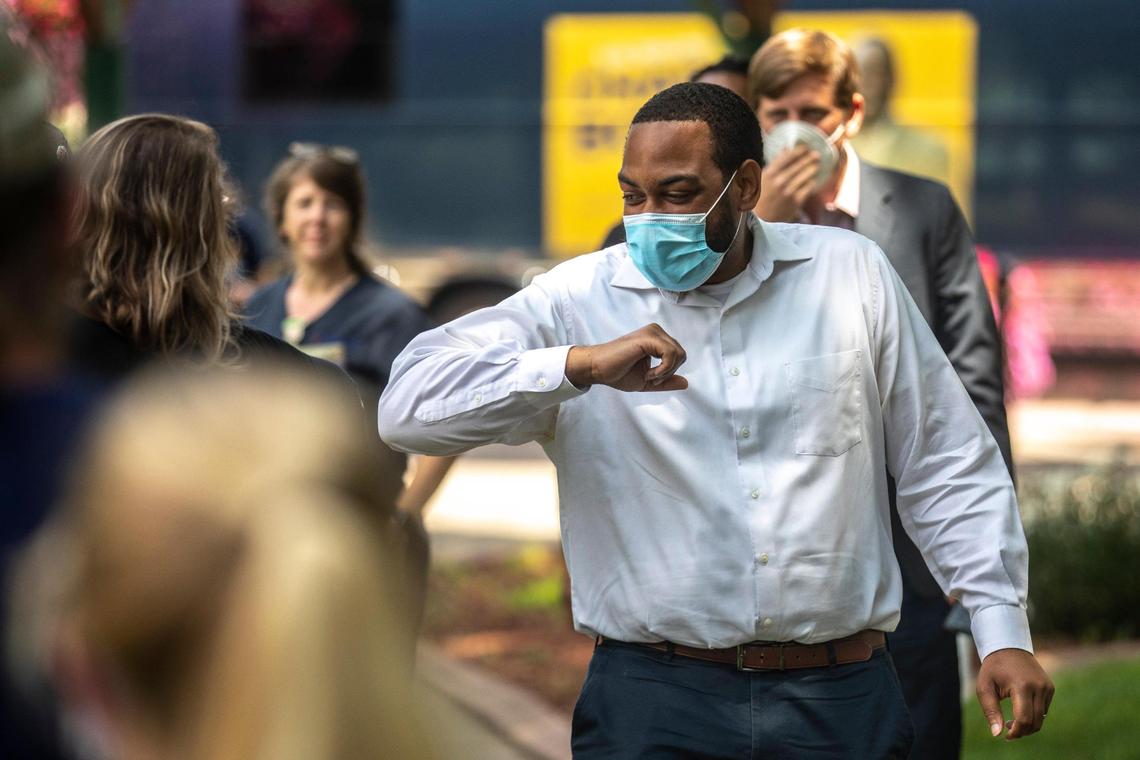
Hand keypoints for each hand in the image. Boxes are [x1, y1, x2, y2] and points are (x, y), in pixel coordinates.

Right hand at [565, 324, 687, 392]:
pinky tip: (647, 373)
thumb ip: (666, 381)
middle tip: (648, 377)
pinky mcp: (648, 337)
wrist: (597, 369)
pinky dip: (663, 369)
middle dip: (668, 372)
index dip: (669, 372)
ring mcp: (652, 332)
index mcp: (657, 339)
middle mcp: (656, 331)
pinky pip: (670, 354)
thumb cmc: (617, 373)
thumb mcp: (648, 381)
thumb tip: (686, 383)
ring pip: (678, 354)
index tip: (650, 378)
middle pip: (682, 355)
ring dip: (665, 371)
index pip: (679, 355)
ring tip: (647, 375)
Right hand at [754, 145, 819, 221]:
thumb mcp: (762, 178)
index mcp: (769, 173)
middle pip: (800, 164)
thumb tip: (786, 148)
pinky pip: (809, 187)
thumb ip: (774, 163)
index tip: (805, 147)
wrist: (760, 220)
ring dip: (813, 168)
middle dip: (810, 158)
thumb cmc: (759, 196)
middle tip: (816, 154)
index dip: (799, 150)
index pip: (788, 156)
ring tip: (816, 166)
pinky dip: (811, 182)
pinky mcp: (796, 201)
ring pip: (807, 174)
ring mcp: (789, 191)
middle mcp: (779, 181)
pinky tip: (811, 180)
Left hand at [976, 648, 1054, 739]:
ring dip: (1028, 725)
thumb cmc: (993, 669)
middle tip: (1007, 730)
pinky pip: (1044, 710)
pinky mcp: (1050, 688)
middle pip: (1035, 721)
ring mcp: (1047, 687)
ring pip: (1042, 718)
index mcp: (1021, 686)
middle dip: (1022, 731)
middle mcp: (1038, 687)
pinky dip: (1034, 716)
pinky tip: (1020, 711)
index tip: (1006, 736)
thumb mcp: (984, 687)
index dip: (1016, 731)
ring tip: (1011, 721)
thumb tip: (996, 734)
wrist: (1008, 648)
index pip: (1024, 718)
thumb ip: (990, 711)